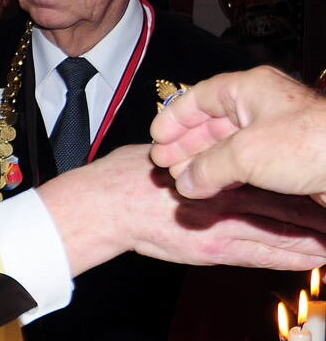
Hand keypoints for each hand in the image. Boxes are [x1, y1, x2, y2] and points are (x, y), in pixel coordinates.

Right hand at [39, 144, 325, 276]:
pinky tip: (315, 255)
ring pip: (279, 221)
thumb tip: (213, 153)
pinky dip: (293, 253)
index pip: (258, 155)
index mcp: (209, 156)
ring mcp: (219, 217)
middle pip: (277, 188)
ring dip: (312, 227)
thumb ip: (196, 154)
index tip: (302, 162)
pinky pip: (263, 251)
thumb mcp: (165, 152)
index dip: (285, 162)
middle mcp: (220, 185)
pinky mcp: (214, 245)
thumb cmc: (125, 177)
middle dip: (309, 197)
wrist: (102, 207)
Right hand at [150, 66, 325, 204]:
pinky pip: (247, 163)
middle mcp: (262, 106)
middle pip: (212, 122)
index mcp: (249, 89)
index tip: (156, 137)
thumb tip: (185, 184)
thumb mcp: (245, 154)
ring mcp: (276, 132)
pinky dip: (226, 174)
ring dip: (204, 163)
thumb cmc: (310, 145)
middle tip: (164, 163)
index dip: (174, 118)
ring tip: (183, 181)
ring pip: (228, 145)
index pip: (199, 98)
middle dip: (186, 145)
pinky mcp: (288, 158)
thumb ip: (207, 168)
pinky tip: (212, 188)